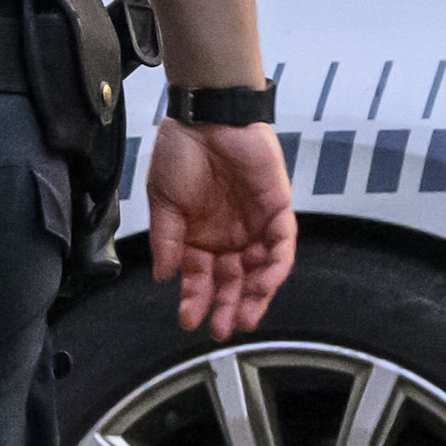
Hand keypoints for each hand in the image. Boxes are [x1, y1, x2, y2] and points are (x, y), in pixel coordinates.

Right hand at [147, 119, 292, 339]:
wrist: (208, 115)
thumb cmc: (182, 152)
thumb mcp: (163, 201)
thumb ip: (167, 241)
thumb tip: (165, 277)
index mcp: (198, 236)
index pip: (200, 278)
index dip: (195, 300)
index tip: (189, 320)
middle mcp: (228, 235)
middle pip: (232, 281)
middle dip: (228, 307)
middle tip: (222, 330)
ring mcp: (254, 224)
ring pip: (259, 270)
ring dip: (254, 296)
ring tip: (246, 316)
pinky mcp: (277, 210)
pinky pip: (282, 246)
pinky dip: (275, 266)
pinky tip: (264, 285)